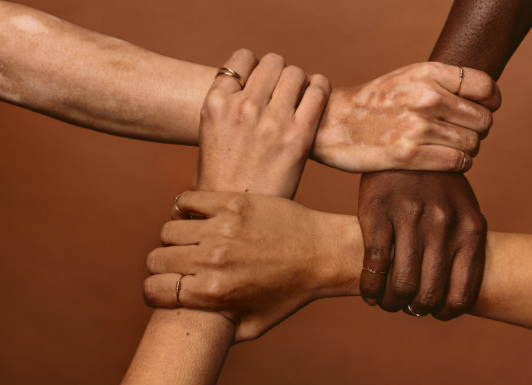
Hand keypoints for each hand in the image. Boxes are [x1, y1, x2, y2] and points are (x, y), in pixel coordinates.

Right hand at [143, 191, 357, 341]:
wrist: (322, 253)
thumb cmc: (289, 293)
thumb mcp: (253, 325)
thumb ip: (217, 332)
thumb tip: (188, 334)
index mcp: (215, 293)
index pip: (153, 289)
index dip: (154, 290)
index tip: (166, 286)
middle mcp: (214, 260)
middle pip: (156, 258)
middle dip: (164, 265)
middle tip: (180, 265)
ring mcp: (222, 229)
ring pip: (169, 229)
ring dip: (176, 237)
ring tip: (192, 241)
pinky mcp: (233, 203)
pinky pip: (188, 200)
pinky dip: (186, 208)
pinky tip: (198, 217)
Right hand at [196, 49, 330, 195]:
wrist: (235, 217)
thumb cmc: (222, 180)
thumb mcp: (210, 134)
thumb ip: (228, 107)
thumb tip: (250, 87)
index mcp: (215, 103)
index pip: (242, 58)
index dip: (256, 67)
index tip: (262, 82)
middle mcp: (242, 106)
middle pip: (273, 62)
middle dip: (280, 74)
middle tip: (284, 93)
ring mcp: (271, 120)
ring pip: (296, 73)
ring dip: (300, 82)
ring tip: (300, 98)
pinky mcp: (298, 136)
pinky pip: (318, 92)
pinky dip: (320, 88)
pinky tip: (317, 97)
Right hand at [313, 62, 500, 172]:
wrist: (332, 123)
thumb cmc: (374, 103)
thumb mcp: (407, 77)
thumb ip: (442, 82)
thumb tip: (483, 98)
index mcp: (428, 73)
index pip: (486, 88)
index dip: (491, 103)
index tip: (482, 110)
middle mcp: (427, 97)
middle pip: (483, 120)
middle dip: (477, 130)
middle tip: (461, 133)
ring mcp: (418, 127)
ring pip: (472, 144)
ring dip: (467, 150)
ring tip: (450, 147)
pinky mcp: (409, 155)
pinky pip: (457, 163)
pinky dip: (458, 165)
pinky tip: (446, 161)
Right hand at [358, 171, 485, 319]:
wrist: (407, 138)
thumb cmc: (436, 182)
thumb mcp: (463, 208)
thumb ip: (463, 244)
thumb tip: (454, 294)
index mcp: (470, 229)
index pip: (461, 294)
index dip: (445, 312)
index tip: (434, 312)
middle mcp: (444, 225)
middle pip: (428, 294)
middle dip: (415, 309)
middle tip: (407, 307)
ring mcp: (410, 218)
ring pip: (401, 284)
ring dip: (392, 303)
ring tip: (388, 302)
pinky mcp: (378, 213)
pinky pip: (375, 265)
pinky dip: (370, 287)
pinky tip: (369, 293)